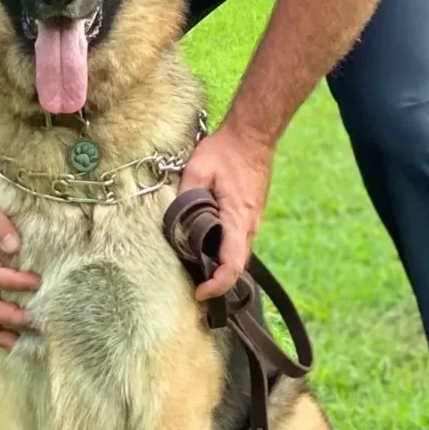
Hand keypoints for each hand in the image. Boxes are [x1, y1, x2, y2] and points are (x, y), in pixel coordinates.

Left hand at [178, 119, 276, 301]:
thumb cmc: (226, 151)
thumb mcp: (197, 170)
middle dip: (216, 280)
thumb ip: (185, 198)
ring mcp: (253, 220)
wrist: (252, 135)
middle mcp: (250, 225)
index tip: (199, 294)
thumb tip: (175, 222)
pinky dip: (223, 249)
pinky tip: (204, 243)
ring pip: (237, 252)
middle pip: (236, 265)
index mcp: (238, 219)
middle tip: (192, 286)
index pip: (233, 265)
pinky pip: (237, 239)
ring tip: (195, 267)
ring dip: (219, 264)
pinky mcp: (250, 213)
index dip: (217, 285)